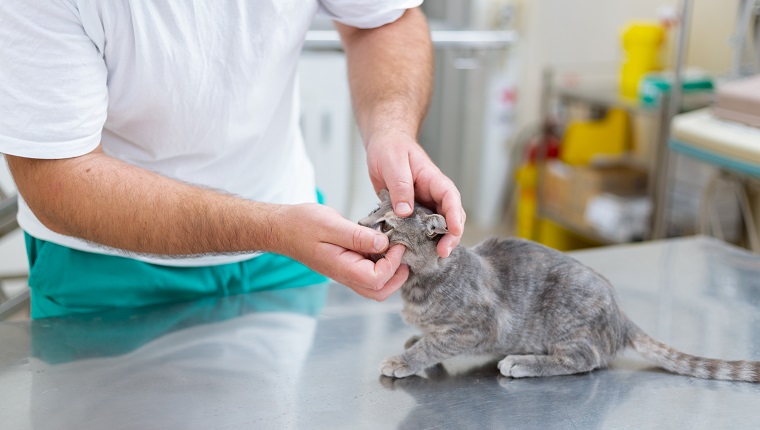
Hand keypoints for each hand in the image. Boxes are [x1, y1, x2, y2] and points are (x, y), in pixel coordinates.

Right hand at [272, 203, 408, 300]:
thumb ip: (358, 236)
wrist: (283, 228)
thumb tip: (383, 243)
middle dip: (397, 275)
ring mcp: (346, 273)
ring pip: (375, 285)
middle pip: (379, 291)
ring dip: (390, 271)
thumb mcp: (330, 224)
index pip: (377, 279)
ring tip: (393, 247)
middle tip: (401, 251)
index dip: (392, 263)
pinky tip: (381, 243)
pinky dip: (381, 263)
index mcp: (342, 268)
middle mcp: (345, 275)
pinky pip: (368, 273)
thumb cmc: (301, 225)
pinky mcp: (347, 265)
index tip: (395, 242)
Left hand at [365, 131, 464, 257]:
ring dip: (437, 241)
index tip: (455, 231)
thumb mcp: (393, 164)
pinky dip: (419, 239)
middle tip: (442, 253)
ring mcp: (424, 204)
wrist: (383, 145)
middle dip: (451, 235)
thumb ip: (400, 186)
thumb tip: (406, 212)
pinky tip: (414, 252)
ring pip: (437, 225)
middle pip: (450, 216)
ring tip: (430, 257)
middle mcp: (433, 194)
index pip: (451, 198)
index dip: (455, 216)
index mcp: (433, 180)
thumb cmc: (390, 148)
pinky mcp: (412, 212)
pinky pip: (420, 228)